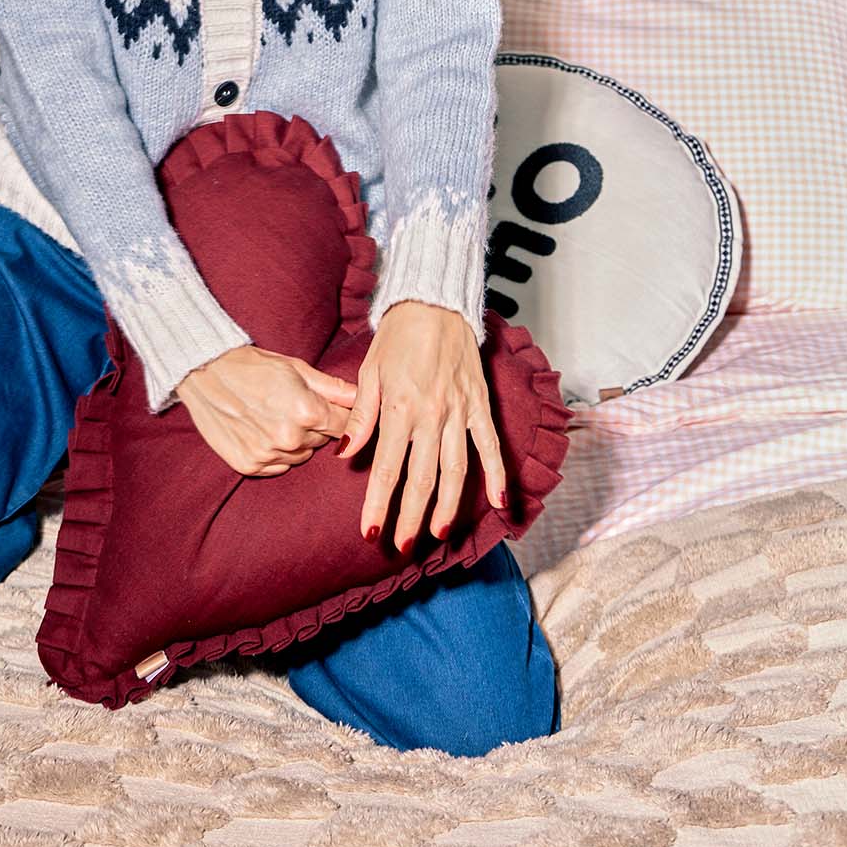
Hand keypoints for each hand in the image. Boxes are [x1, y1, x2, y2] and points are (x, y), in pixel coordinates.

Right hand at [174, 343, 357, 476]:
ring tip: (275, 416)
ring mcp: (268, 455)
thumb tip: (362, 397)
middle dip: (316, 426)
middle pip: (322, 441)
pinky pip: (278, 466)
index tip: (333, 410)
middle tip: (293, 405)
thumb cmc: (251, 365)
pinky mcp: (249, 466)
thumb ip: (333, 387)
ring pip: (300, 455)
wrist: (203, 372)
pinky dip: (275, 452)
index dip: (340, 416)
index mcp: (306, 411)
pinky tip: (261, 430)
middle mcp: (289, 438)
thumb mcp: (295, 367)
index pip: (345, 425)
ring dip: (295, 441)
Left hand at [336, 300, 508, 553]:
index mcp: (400, 408)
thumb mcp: (370, 371)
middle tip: (401, 545)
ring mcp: (459, 411)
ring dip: (448, 506)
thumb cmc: (398, 335)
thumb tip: (346, 452)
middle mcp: (431, 415)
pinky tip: (499, 502)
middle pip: (421, 478)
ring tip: (437, 534)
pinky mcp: (479, 404)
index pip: (387, 467)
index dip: (378, 503)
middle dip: (410, 516)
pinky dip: (497, 474)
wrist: (435, 301)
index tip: (370, 531)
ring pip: (455, 469)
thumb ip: (362, 415)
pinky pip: (491, 444)